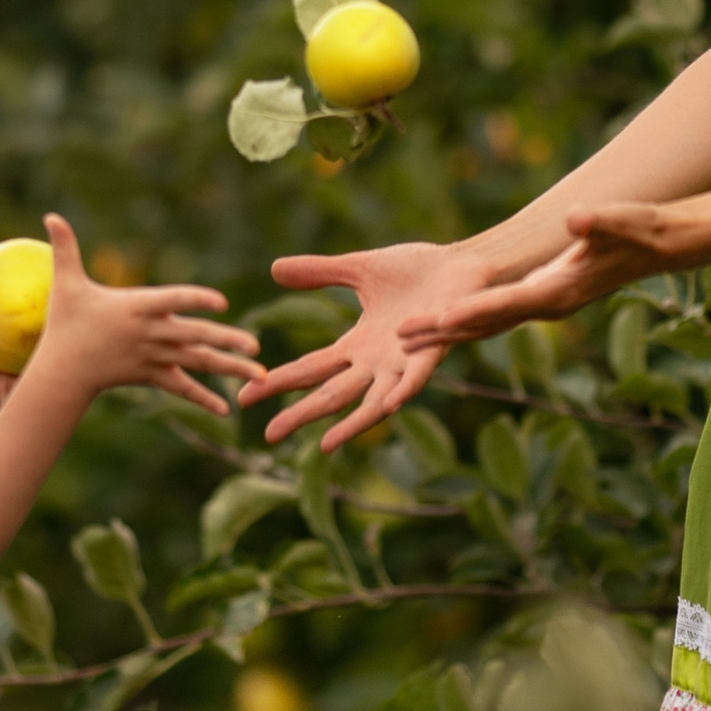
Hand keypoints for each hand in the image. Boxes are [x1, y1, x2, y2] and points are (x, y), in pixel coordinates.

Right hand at [28, 217, 259, 414]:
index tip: (221, 301)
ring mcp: (154, 357)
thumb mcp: (65, 284)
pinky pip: (182, 388)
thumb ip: (65, 249)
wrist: (63, 371)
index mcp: (137, 307)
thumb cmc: (66, 324)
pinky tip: (227, 409)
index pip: (172, 300)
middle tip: (255, 344)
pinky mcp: (152, 376)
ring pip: (196, 362)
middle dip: (225, 340)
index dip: (196, 299)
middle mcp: (150, 334)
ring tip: (260, 374)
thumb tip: (49, 215)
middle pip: (193, 335)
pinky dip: (203, 397)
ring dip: (229, 368)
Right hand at [236, 241, 475, 449]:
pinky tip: (389, 405)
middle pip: (332, 394)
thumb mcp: (359, 270)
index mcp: (358, 345)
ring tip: (324, 446)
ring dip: (349, 424)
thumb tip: (274, 269)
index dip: (279, 381)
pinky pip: (417, 377)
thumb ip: (320, 272)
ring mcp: (405, 362)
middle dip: (300, 414)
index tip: (246, 394)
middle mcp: (378, 363)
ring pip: (372, 401)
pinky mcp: (434, 351)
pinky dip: (403, 390)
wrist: (464, 264)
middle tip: (268, 435)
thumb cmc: (418, 271)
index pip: (311, 368)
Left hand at [402, 187, 710, 348]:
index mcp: (559, 291)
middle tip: (399, 337)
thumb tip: (575, 218)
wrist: (658, 245)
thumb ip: (597, 222)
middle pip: (486, 323)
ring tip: (402, 337)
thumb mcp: (619, 220)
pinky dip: (467, 321)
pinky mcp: (542, 298)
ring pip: (486, 324)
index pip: (506, 305)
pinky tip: (439, 323)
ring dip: (447, 331)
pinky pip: (496, 315)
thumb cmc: (639, 229)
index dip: (470, 312)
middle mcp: (546, 306)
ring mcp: (543, 305)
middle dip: (443, 332)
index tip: (437, 321)